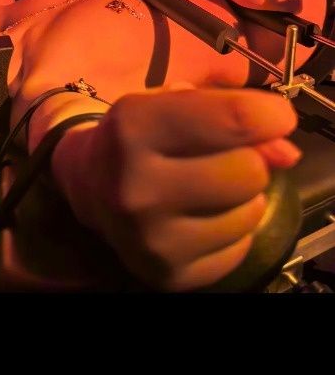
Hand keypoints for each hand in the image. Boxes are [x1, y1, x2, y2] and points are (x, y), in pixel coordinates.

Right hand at [53, 87, 300, 290]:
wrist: (90, 186)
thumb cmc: (142, 133)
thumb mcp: (175, 99)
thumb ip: (233, 107)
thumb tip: (285, 151)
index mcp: (134, 127)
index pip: (235, 120)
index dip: (270, 116)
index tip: (274, 117)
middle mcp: (135, 186)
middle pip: (250, 171)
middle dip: (249, 159)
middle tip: (224, 156)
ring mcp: (150, 238)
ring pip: (251, 212)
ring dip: (243, 196)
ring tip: (209, 187)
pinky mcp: (168, 276)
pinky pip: (241, 247)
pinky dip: (233, 230)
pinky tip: (202, 216)